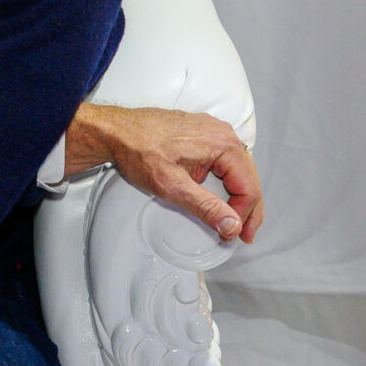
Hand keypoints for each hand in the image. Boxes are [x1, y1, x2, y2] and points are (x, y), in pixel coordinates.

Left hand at [64, 103, 261, 242]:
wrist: (117, 131)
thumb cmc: (138, 150)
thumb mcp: (172, 185)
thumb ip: (205, 207)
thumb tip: (231, 224)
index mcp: (223, 144)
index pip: (248, 187)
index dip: (244, 215)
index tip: (234, 233)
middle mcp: (223, 134)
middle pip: (248, 178)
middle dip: (248, 208)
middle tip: (244, 233)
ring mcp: (213, 132)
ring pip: (239, 169)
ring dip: (240, 195)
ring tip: (238, 219)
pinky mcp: (203, 134)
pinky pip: (226, 160)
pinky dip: (229, 180)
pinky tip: (225, 195)